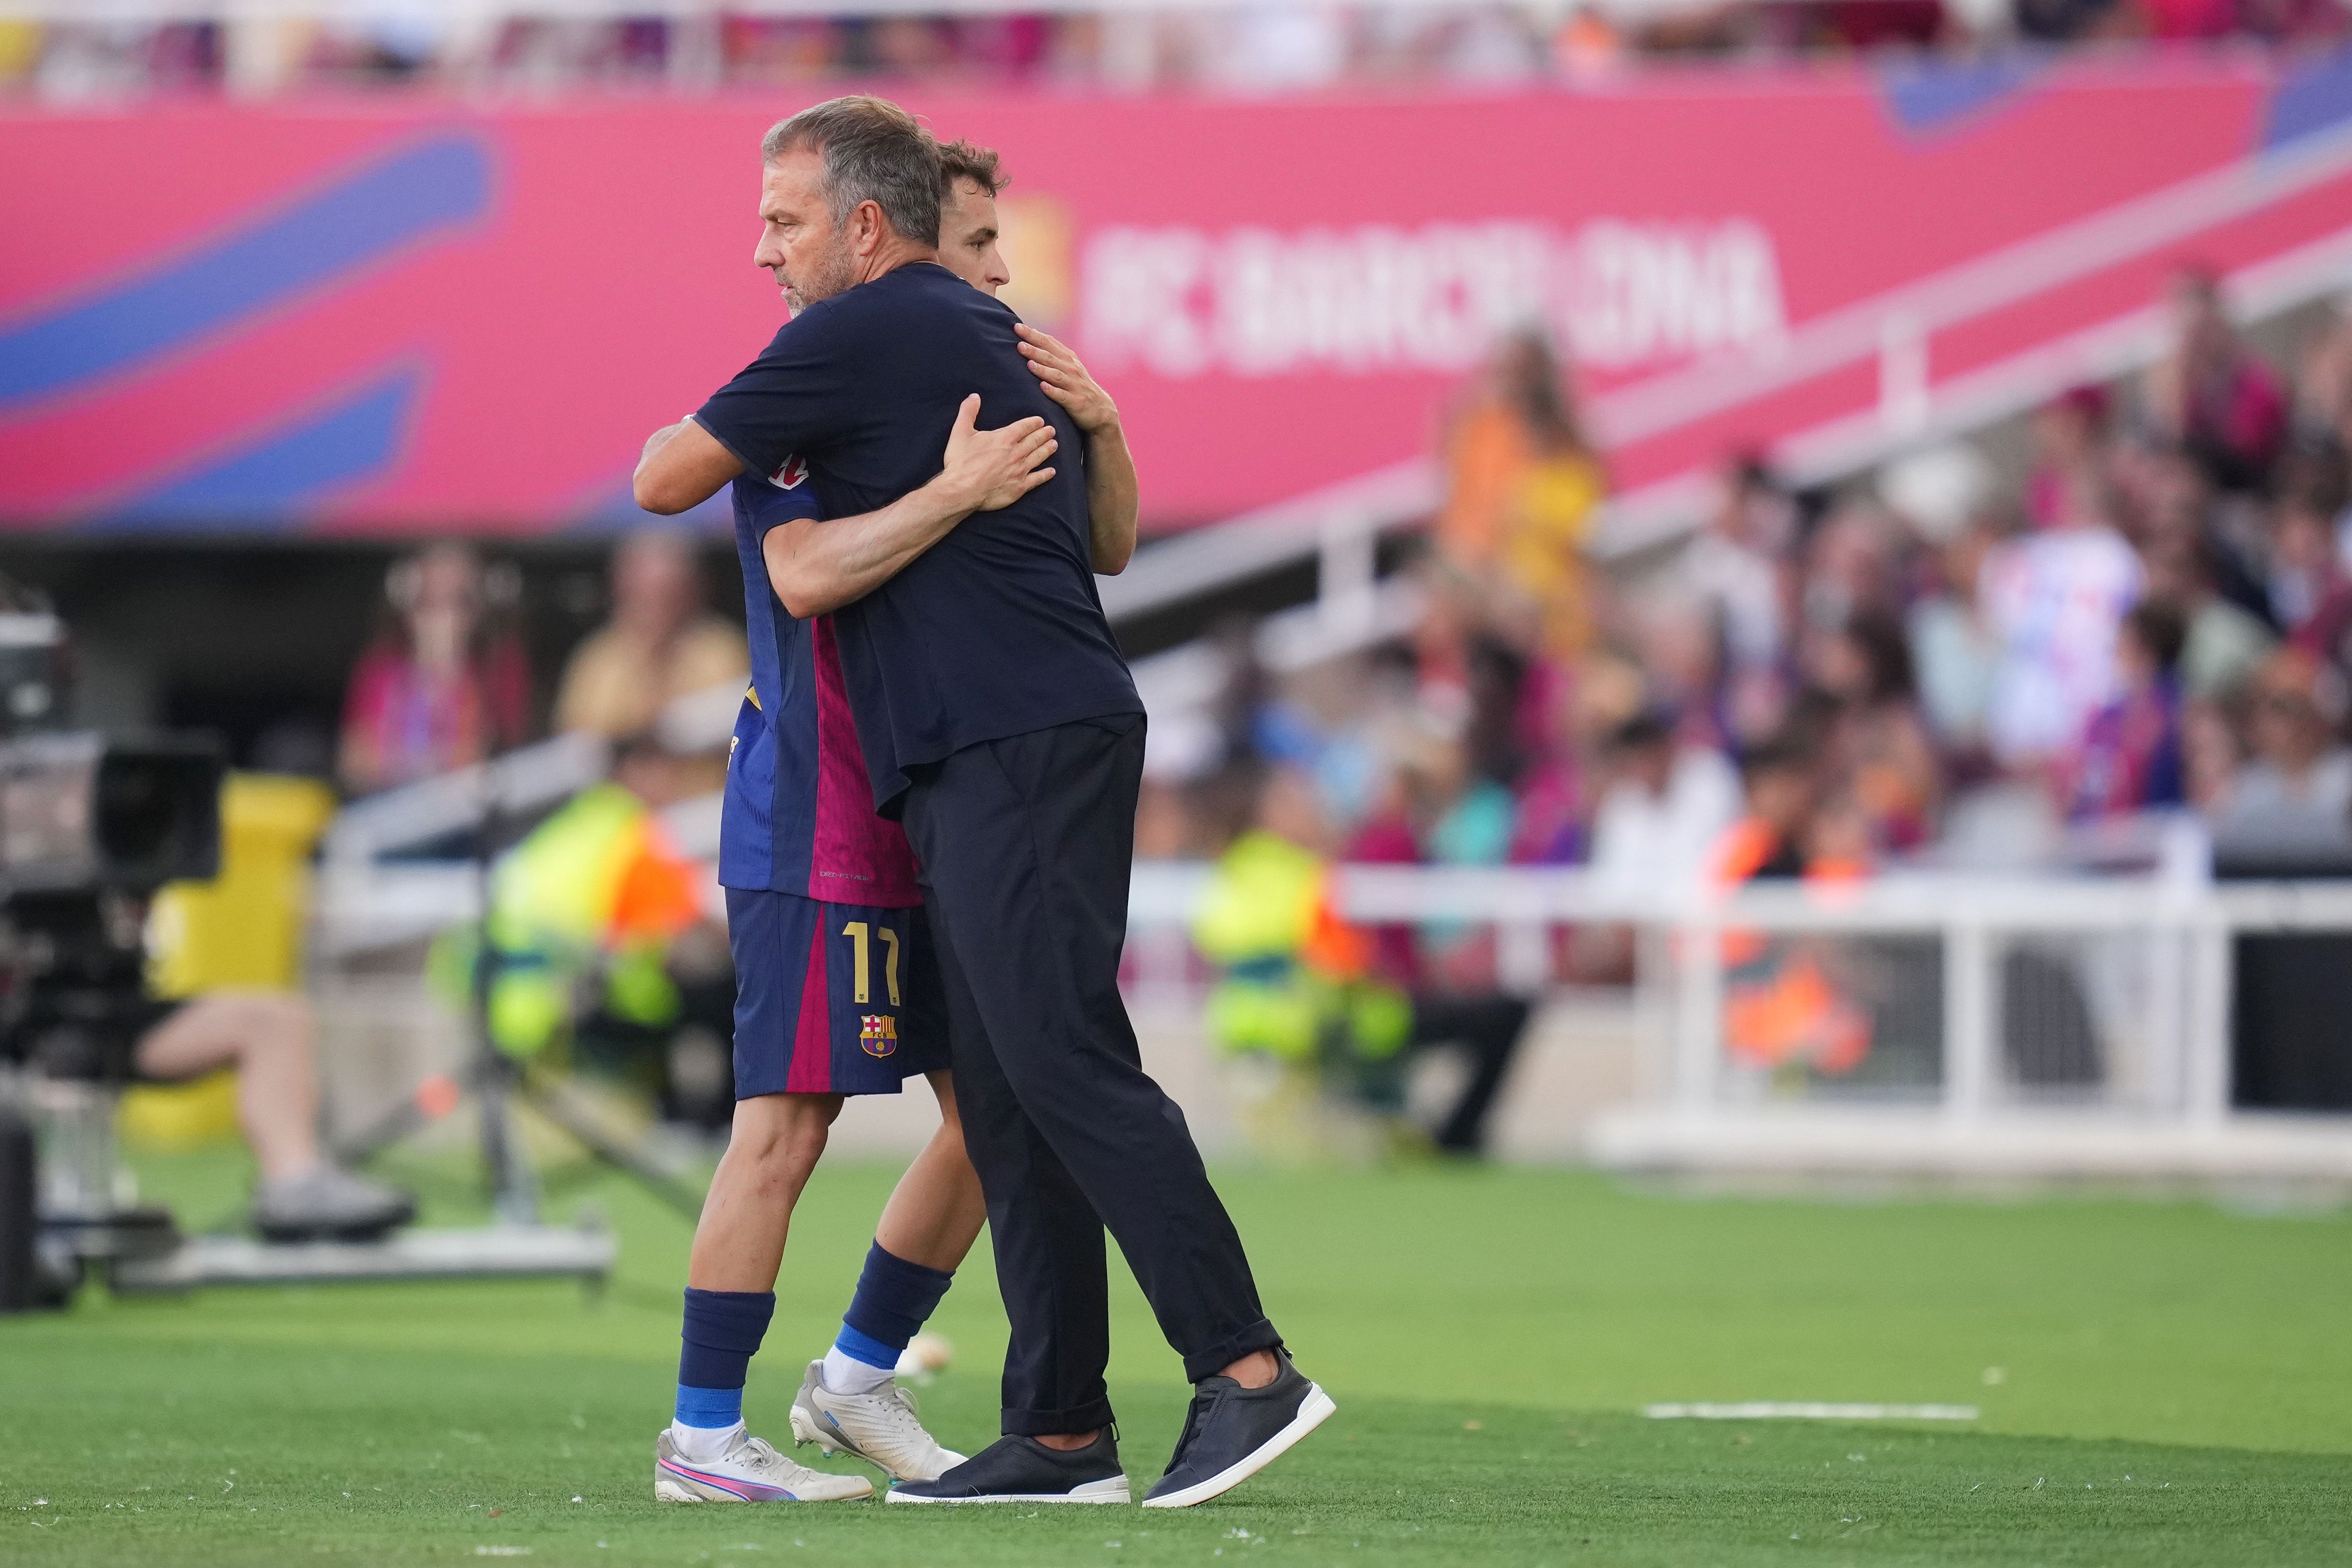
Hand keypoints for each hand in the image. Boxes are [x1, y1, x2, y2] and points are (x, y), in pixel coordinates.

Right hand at [937, 393, 1056, 512]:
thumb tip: (974, 396)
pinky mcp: (1019, 487)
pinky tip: (1051, 472)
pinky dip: (1045, 475)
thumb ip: (968, 412)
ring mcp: (1019, 471)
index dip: (1033, 423)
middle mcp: (1015, 453)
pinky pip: (1036, 479)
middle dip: (1044, 434)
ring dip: (1047, 450)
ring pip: (1038, 457)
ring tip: (1054, 445)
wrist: (962, 490)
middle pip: (1034, 441)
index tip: (1040, 421)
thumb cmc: (960, 461)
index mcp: (1004, 439)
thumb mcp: (960, 432)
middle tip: (1052, 431)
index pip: (1023, 427)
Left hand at [1017, 323, 1118, 435]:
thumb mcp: (1068, 366)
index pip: (1048, 343)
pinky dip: (1053, 391)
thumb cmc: (1078, 386)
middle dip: (1034, 350)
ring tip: (1029, 364)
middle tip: (1019, 345)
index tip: (1017, 327)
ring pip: (1056, 375)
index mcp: (1067, 358)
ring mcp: (1074, 385)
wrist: (1100, 409)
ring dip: (1043, 370)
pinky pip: (1063, 396)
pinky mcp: (1075, 402)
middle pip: (1050, 357)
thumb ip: (1052, 353)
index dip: (1033, 334)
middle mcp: (1071, 369)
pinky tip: (1043, 387)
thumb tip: (1032, 337)